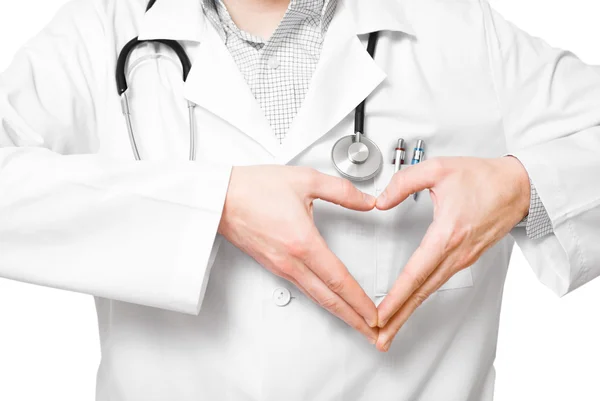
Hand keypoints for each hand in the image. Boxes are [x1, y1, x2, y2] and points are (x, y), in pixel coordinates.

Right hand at [218, 165, 378, 342]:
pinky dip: (322, 300)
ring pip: (315, 296)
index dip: (360, 300)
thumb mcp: (306, 179)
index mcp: (302, 242)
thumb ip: (343, 191)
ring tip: (356, 322)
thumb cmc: (253, 188)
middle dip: (354, 319)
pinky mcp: (272, 265)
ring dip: (340, 313)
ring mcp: (280, 266)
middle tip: (374, 334)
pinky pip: (302, 288)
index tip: (375, 314)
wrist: (218, 197)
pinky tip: (328, 300)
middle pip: (328, 298)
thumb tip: (368, 201)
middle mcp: (290, 261)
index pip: (338, 279)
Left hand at [374, 156, 529, 351]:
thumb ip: (404, 182)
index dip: (396, 297)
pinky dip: (422, 298)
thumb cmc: (483, 178)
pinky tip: (411, 304)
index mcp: (448, 234)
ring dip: (409, 312)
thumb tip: (380, 201)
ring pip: (430, 291)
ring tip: (390, 329)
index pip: (416, 273)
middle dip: (399, 319)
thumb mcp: (438, 169)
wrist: (519, 187)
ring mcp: (463, 259)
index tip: (380, 314)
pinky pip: (439, 282)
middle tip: (379, 340)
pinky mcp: (466, 259)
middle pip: (422, 292)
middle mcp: (456, 253)